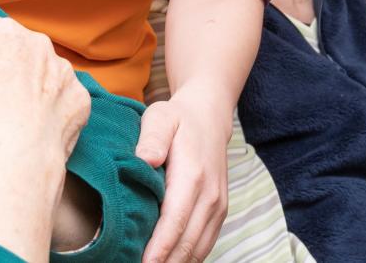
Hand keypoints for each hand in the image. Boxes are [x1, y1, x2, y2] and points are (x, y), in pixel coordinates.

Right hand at [0, 16, 90, 163]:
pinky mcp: (80, 98)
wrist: (12, 157)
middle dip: (13, 67)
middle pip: (23, 50)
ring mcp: (64, 71)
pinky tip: (39, 128)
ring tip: (19, 118)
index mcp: (4, 32)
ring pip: (47, 74)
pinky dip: (55, 110)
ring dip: (37, 87)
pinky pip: (66, 100)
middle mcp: (38, 44)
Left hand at [136, 92, 229, 262]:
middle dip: (164, 262)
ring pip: (198, 249)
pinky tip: (167, 261)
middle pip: (187, 242)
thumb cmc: (178, 119)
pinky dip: (187, 258)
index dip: (160, 248)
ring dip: (176, 262)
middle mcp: (209, 196)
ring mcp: (217, 206)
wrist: (209, 117)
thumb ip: (151, 138)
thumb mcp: (159, 117)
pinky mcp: (219, 212)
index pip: (175, 221)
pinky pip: (204, 244)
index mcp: (192, 176)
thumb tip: (145, 160)